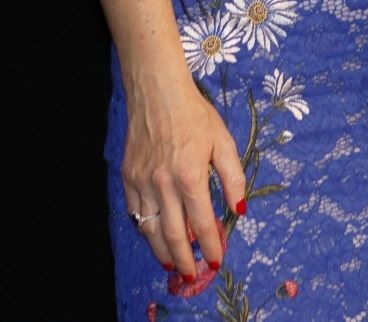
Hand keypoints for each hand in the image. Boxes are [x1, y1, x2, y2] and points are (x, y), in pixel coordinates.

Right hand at [121, 72, 246, 280]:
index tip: (217, 259)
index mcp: (190, 176)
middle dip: (186, 259)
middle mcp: (163, 184)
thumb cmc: (195, 115)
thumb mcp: (224, 141)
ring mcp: (142, 183)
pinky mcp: (128, 178)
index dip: (211, 244)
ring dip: (163, 251)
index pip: (202, 223)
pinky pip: (135, 213)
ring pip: (150, 229)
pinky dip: (146, 229)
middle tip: (194, 274)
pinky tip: (156, 235)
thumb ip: (233, 177)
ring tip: (174, 263)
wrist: (157, 94)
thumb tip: (240, 208)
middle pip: (173, 235)